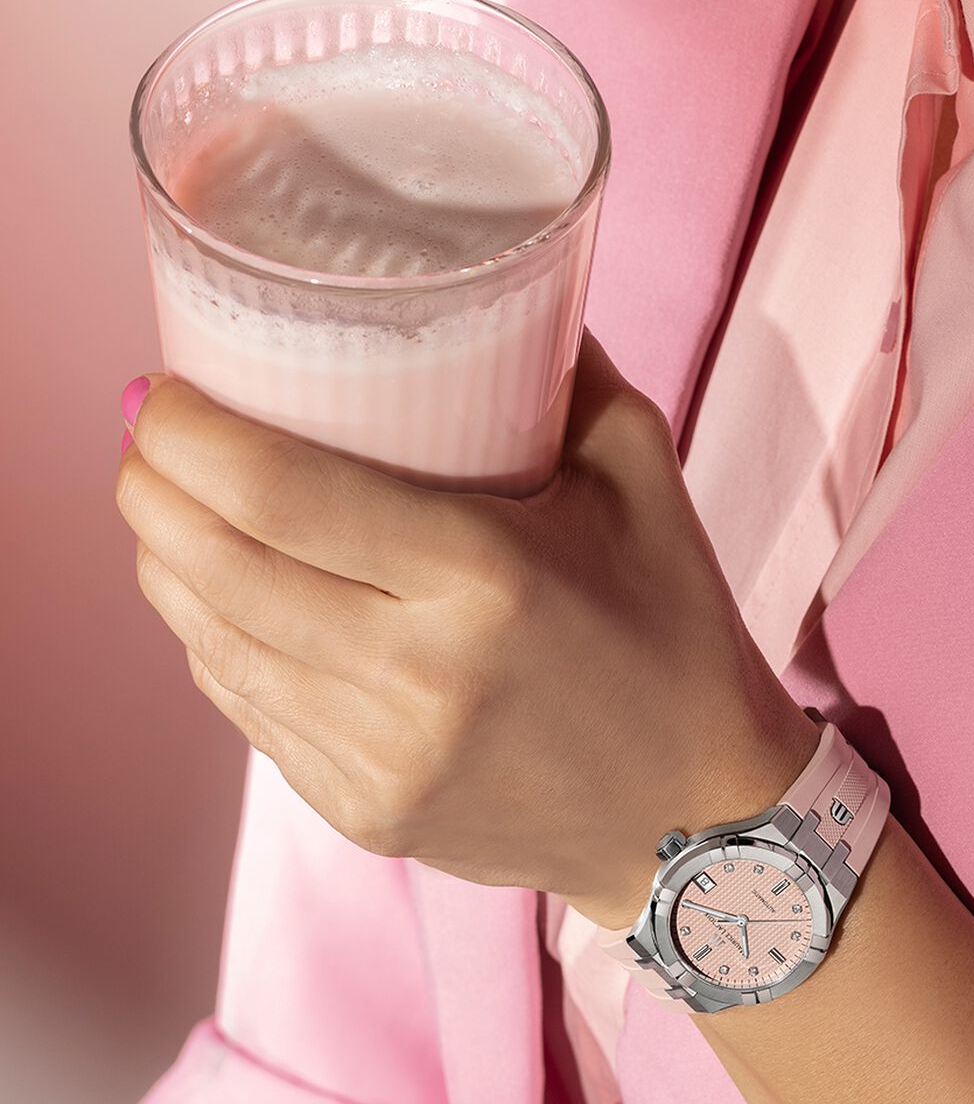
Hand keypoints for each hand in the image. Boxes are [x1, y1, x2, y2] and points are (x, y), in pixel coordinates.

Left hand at [114, 331, 819, 928]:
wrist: (698, 818)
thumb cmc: (677, 636)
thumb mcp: (645, 480)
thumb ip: (569, 373)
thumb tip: (501, 285)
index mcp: (487, 576)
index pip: (279, 491)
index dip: (184, 431)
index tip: (159, 390)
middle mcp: (420, 677)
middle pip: (217, 567)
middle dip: (150, 489)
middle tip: (146, 439)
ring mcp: (387, 759)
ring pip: (214, 647)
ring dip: (169, 567)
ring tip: (172, 510)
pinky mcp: (370, 814)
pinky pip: (250, 715)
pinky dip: (218, 647)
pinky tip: (226, 606)